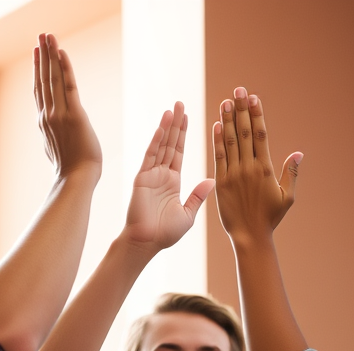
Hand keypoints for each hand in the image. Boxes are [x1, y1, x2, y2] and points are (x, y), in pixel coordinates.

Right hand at [33, 33, 101, 179]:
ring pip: (53, 78)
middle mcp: (48, 115)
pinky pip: (69, 86)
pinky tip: (62, 53)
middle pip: (43, 79)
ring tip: (48, 36)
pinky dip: (65, 68)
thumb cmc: (70, 171)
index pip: (40, 90)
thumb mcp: (57, 149)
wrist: (76, 180)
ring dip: (50, 55)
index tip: (37, 53)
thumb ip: (53, 136)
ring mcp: (60, 114)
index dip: (38, 70)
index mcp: (45, 122)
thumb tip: (51, 132)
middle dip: (42, 55)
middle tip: (41, 35)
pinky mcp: (75, 115)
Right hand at [122, 102, 214, 251]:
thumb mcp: (187, 214)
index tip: (188, 117)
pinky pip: (150, 157)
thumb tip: (212, 180)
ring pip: (161, 146)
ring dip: (167, 127)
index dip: (183, 135)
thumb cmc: (165, 234)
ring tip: (172, 108)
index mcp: (173, 182)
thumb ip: (198, 196)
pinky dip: (156, 142)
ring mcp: (151, 175)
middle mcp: (161, 175)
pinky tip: (162, 127)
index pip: (179, 152)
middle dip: (176, 124)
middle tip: (180, 103)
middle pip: (170, 144)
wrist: (147, 244)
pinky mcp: (142, 179)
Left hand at [213, 87, 300, 247]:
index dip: (257, 115)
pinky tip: (216, 125)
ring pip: (230, 142)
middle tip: (238, 90)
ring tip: (225, 101)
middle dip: (241, 110)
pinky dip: (217, 140)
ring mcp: (233, 175)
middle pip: (245, 133)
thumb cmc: (270, 218)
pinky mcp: (220, 183)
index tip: (254, 98)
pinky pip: (218, 157)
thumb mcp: (287, 197)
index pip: (261, 135)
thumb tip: (298, 154)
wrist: (250, 237)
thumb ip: (291, 174)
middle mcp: (248, 168)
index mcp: (265, 169)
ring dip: (228, 120)